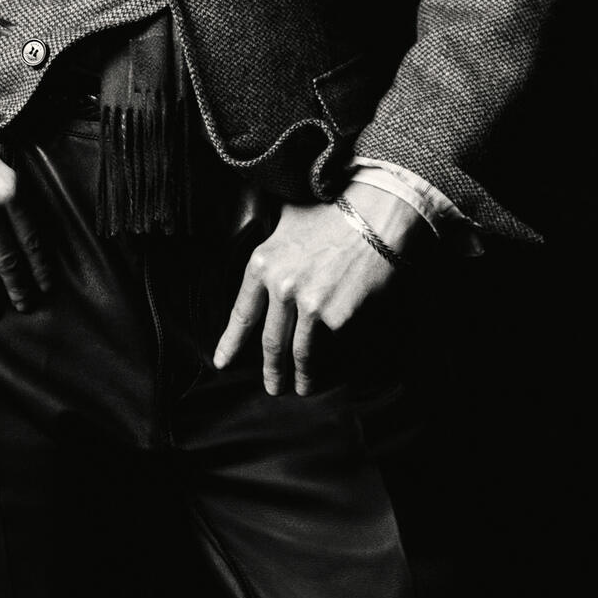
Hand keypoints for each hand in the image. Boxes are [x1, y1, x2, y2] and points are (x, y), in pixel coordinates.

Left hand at [213, 185, 425, 395]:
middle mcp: (281, 287)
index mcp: (263, 263)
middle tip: (272, 387)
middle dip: (271, 371)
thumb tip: (269, 258)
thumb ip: (274, 246)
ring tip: (303, 388)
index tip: (222, 362)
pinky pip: (334, 346)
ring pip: (301, 353)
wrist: (376, 211)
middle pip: (271, 342)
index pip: (243, 313)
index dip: (231, 341)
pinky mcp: (338, 318)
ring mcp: (309, 305)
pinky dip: (334, 361)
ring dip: (302, 376)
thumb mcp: (288, 220)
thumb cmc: (334, 210)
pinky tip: (334, 369)